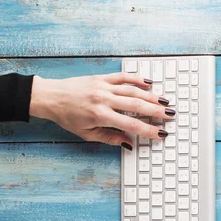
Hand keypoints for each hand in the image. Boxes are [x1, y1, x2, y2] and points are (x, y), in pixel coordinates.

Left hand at [29, 73, 174, 148]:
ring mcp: (103, 87)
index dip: (148, 131)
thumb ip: (110, 138)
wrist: (50, 97)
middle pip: (137, 106)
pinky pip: (122, 77)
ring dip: (151, 96)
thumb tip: (129, 143)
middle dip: (156, 111)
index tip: (161, 134)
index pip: (131, 125)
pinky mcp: (101, 78)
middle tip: (170, 115)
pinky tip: (148, 83)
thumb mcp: (87, 134)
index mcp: (101, 116)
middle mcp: (104, 100)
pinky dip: (137, 79)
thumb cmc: (67, 117)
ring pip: (133, 91)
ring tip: (165, 101)